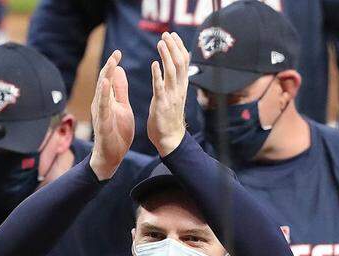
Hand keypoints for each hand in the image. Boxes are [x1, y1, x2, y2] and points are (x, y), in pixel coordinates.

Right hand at [90, 50, 133, 180]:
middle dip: (109, 67)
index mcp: (107, 100)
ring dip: (105, 77)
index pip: (108, 79)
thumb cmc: (116, 132)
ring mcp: (100, 114)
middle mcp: (101, 104)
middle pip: (103, 82)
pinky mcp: (102, 123)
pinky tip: (106, 84)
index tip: (118, 52)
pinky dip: (104, 95)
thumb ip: (120, 90)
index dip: (112, 65)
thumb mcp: (122, 107)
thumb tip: (118, 70)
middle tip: (116, 53)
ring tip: (111, 64)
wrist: (111, 157)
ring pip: (101, 93)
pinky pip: (103, 107)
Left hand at [147, 31, 189, 156]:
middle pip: (180, 63)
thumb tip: (173, 68)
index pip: (184, 62)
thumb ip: (174, 82)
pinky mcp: (162, 104)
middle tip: (166, 34)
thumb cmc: (169, 118)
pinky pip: (160, 87)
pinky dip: (157, 75)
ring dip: (166, 56)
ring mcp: (171, 96)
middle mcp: (179, 89)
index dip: (179, 47)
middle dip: (173, 47)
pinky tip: (154, 64)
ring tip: (161, 43)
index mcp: (181, 86)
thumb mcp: (174, 96)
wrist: (170, 139)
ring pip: (172, 72)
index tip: (173, 35)